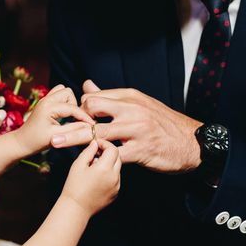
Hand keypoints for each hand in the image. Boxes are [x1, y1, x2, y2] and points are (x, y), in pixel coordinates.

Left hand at [13, 84, 94, 155]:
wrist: (21, 143)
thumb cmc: (36, 142)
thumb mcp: (57, 137)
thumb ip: (74, 130)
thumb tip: (89, 126)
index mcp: (48, 107)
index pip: (73, 108)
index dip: (85, 116)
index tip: (93, 125)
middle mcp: (46, 99)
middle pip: (69, 92)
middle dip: (75, 105)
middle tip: (76, 119)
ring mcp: (45, 99)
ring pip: (64, 91)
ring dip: (70, 102)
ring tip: (70, 116)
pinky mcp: (45, 102)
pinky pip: (58, 94)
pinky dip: (64, 101)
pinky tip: (65, 114)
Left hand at [51, 80, 202, 172]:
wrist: (191, 143)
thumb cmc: (162, 124)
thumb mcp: (138, 103)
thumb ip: (110, 96)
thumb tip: (86, 85)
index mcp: (130, 97)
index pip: (95, 98)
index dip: (78, 110)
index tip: (68, 120)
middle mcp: (132, 110)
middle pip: (92, 110)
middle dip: (72, 121)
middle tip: (53, 131)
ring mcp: (136, 130)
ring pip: (98, 132)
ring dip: (75, 139)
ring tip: (56, 143)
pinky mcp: (141, 150)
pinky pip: (114, 154)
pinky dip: (99, 157)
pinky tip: (87, 161)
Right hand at [61, 139, 121, 215]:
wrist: (76, 208)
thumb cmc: (74, 187)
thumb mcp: (78, 165)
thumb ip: (88, 151)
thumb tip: (95, 144)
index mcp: (105, 169)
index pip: (113, 149)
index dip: (105, 144)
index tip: (96, 144)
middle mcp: (114, 177)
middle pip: (117, 157)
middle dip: (108, 153)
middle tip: (95, 154)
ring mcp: (116, 186)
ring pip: (117, 168)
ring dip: (109, 164)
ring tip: (94, 167)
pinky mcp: (116, 193)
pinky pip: (116, 178)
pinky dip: (109, 174)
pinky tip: (97, 178)